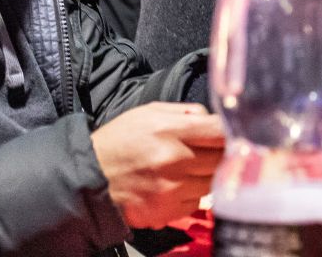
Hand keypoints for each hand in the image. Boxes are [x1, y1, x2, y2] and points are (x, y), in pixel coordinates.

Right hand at [91, 103, 224, 228]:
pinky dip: (193, 194)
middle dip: (221, 153)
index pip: (220, 131)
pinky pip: (197, 202)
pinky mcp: (167, 211)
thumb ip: (185, 111)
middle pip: (222, 158)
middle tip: (211, 151)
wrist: (89, 179)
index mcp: (172, 131)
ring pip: (212, 182)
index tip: (232, 133)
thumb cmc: (119, 142)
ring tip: (191, 168)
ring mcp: (172, 189)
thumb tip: (212, 117)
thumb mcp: (148, 113)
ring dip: (208, 175)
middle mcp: (175, 161)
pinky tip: (178, 185)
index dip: (230, 132)